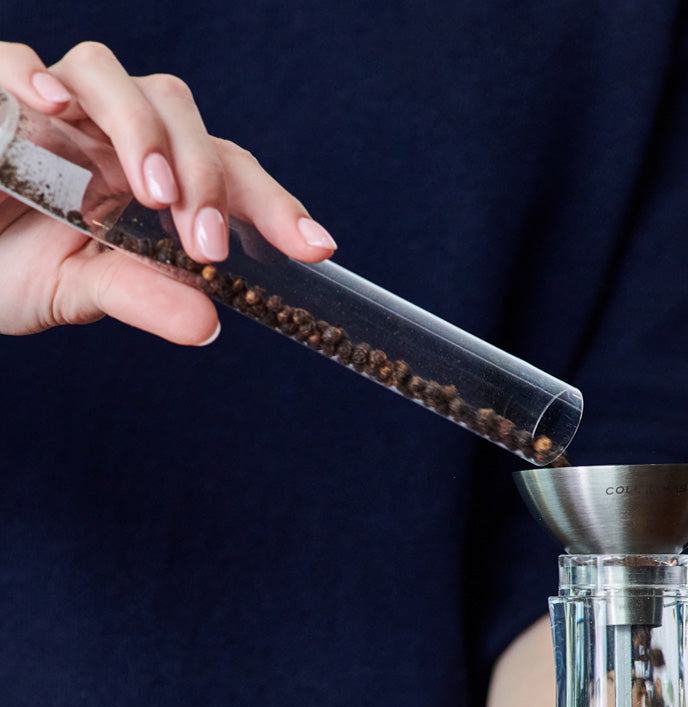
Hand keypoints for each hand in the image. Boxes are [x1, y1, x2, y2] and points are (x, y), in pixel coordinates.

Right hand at [0, 40, 336, 342]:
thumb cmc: (9, 266)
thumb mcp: (80, 292)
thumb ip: (142, 297)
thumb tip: (208, 325)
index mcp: (148, 176)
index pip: (226, 174)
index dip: (274, 206)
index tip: (316, 248)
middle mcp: (109, 132)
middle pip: (178, 115)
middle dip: (204, 177)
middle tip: (206, 243)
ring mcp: (52, 106)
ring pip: (111, 75)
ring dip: (140, 131)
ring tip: (154, 194)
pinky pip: (13, 59)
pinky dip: (31, 74)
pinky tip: (51, 107)